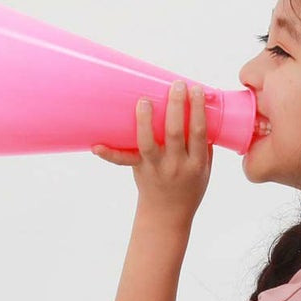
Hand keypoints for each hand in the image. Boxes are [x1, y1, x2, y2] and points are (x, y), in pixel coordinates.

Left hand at [92, 80, 212, 223]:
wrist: (168, 216)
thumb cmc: (189, 188)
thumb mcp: (204, 171)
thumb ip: (202, 146)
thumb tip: (199, 112)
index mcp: (196, 164)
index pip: (198, 133)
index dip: (197, 110)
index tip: (195, 89)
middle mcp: (176, 165)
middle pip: (174, 132)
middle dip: (176, 105)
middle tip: (177, 85)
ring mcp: (156, 168)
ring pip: (148, 142)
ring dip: (145, 120)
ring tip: (144, 100)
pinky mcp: (139, 169)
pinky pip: (123, 161)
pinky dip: (109, 154)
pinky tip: (95, 145)